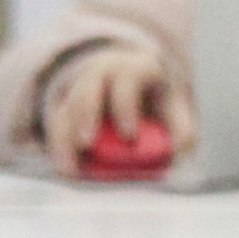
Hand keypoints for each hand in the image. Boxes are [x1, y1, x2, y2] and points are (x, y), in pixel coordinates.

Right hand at [39, 46, 184, 176]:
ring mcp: (79, 88)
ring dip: (63, 138)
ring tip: (70, 169)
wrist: (132, 86)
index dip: (126, 107)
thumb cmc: (157, 100)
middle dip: (85, 113)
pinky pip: (55, 126)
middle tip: (87, 143)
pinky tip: (65, 170)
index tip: (130, 136)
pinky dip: (57, 148)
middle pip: (87, 87)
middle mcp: (103, 73)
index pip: (126, 80)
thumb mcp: (175, 107)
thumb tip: (181, 149)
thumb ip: (183, 127)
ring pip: (64, 108)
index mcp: (135, 68)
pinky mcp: (64, 107)